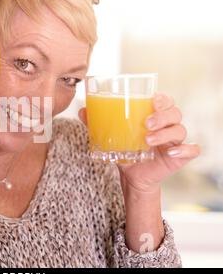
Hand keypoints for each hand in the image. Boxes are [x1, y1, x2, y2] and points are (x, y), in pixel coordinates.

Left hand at [79, 94, 200, 194]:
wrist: (130, 175)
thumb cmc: (124, 149)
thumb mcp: (110, 136)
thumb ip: (97, 122)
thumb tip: (82, 110)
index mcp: (154, 115)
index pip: (165, 100)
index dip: (163, 98)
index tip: (152, 100)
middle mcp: (168, 125)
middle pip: (175, 113)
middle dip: (162, 116)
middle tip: (146, 123)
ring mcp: (175, 141)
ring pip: (180, 130)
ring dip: (165, 133)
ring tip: (147, 140)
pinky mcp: (180, 156)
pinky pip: (192, 150)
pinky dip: (185, 150)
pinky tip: (171, 152)